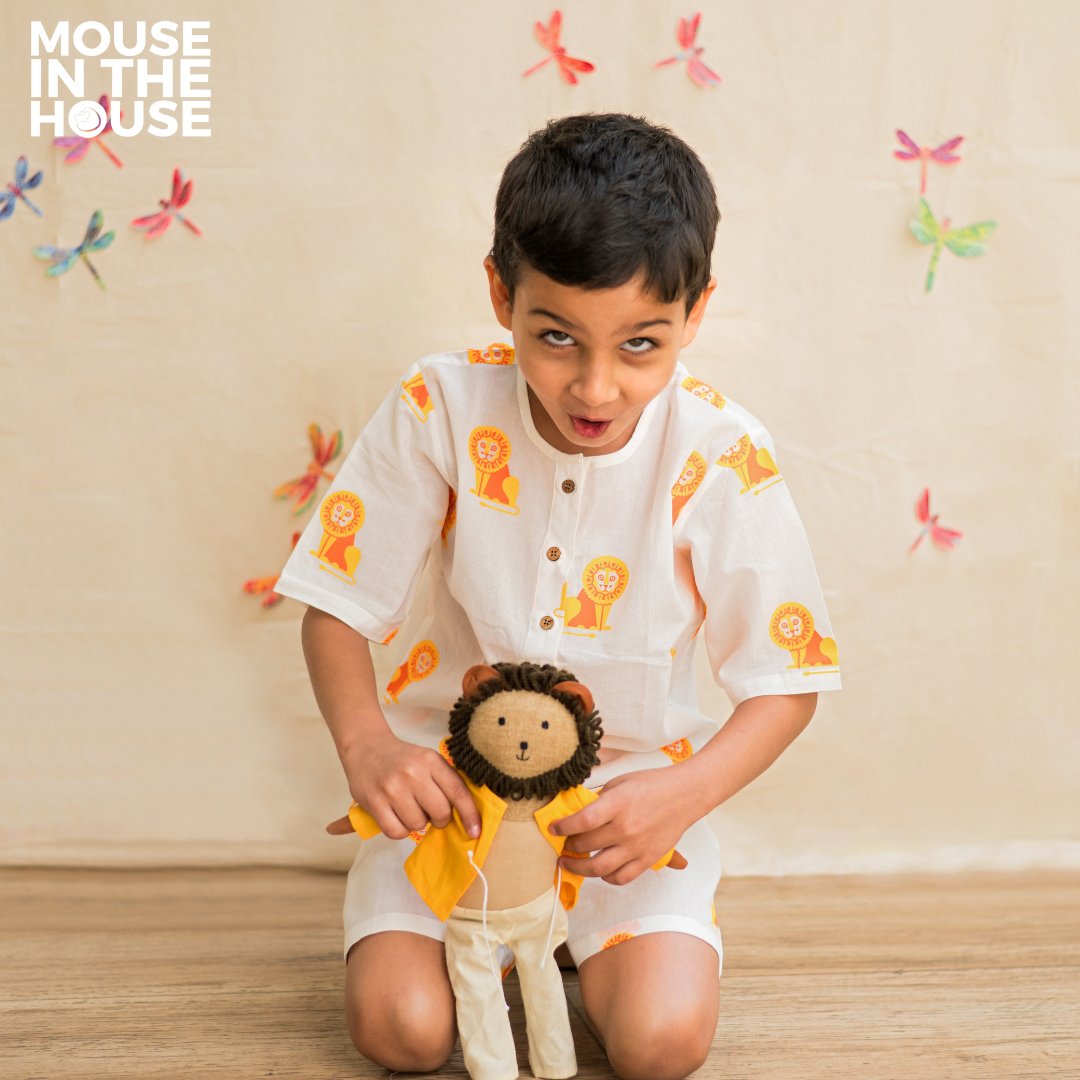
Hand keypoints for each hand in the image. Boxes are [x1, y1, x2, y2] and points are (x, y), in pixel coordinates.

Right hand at [341, 731, 479, 841]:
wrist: (365, 747)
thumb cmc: (402, 759)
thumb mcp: (427, 760)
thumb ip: (445, 782)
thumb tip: (466, 816)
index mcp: (431, 760)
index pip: (458, 792)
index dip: (470, 814)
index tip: (475, 831)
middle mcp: (413, 773)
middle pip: (441, 812)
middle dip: (440, 819)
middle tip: (431, 813)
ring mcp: (392, 789)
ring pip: (418, 824)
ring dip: (417, 823)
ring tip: (409, 808)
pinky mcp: (374, 803)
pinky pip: (397, 832)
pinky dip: (400, 830)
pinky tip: (397, 817)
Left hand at [549, 767, 698, 885]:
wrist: (684, 795)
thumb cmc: (650, 785)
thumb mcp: (619, 783)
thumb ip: (598, 800)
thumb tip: (575, 813)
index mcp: (618, 804)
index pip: (582, 821)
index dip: (562, 827)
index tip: (553, 828)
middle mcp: (626, 828)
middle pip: (586, 844)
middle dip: (568, 845)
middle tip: (563, 843)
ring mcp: (637, 847)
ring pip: (599, 868)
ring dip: (579, 867)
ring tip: (570, 862)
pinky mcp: (647, 859)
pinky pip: (621, 877)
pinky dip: (606, 877)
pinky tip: (599, 870)